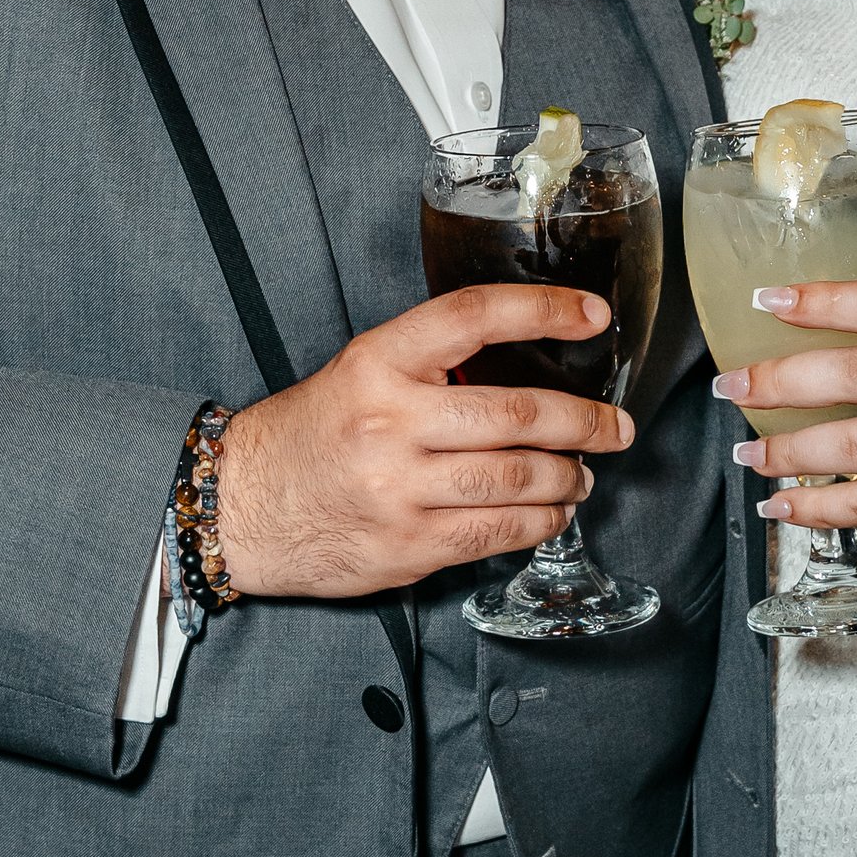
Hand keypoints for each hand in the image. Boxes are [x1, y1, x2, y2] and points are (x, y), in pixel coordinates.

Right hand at [214, 289, 632, 598]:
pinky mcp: (408, 546)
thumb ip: (432, 366)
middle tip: (614, 427)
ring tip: (581, 475)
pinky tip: (551, 514)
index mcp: (378, 363)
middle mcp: (390, 422)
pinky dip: (539, 523)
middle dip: (583, 422)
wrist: (242, 505)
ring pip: (518, 479)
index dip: (543, 310)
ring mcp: (400, 490)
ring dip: (567, 478)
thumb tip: (526, 370)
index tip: (592, 316)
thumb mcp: (359, 373)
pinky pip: (498, 533)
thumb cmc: (310, 436)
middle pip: (517, 413)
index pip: (474, 317)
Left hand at [715, 279, 856, 532]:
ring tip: (747, 449)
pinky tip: (779, 503)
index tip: (767, 300)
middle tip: (732, 385)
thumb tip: (817, 314)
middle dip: (780, 381)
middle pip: (855, 375)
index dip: (823, 300)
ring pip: (854, 447)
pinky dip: (818, 508)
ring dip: (788, 451)